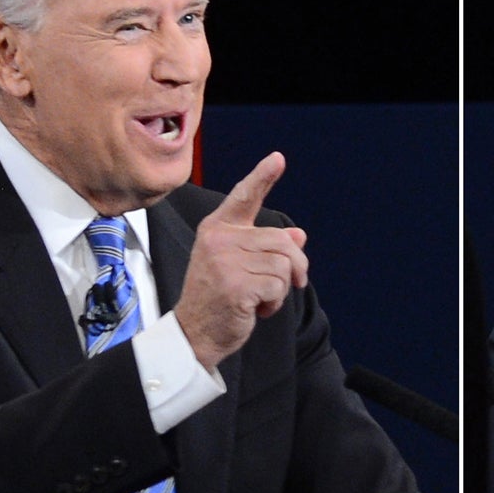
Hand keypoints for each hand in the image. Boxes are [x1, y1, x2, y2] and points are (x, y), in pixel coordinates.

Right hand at [174, 152, 308, 368]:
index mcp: (217, 228)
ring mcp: (226, 261)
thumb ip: (266, 247)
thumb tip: (299, 237)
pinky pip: (279, 286)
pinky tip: (256, 309)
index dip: (262, 177)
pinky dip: (275, 303)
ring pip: (284, 264)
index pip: (244, 197)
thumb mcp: (241, 265)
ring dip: (281, 288)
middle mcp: (220, 239)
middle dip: (293, 266)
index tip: (278, 159)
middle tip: (281, 286)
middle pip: (282, 241)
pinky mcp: (236, 285)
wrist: (194, 334)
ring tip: (258, 298)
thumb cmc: (219, 297)